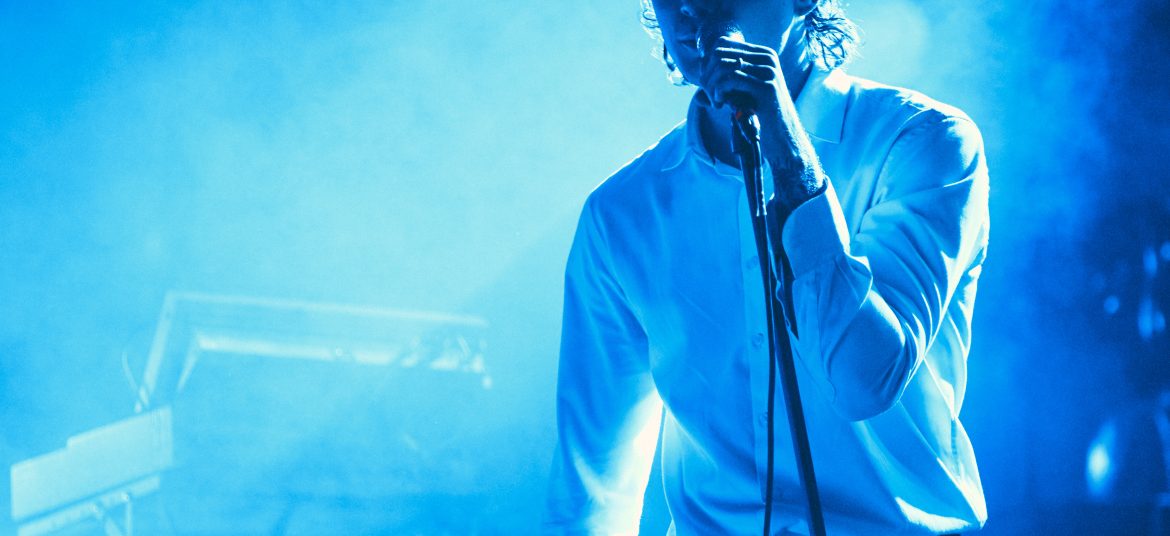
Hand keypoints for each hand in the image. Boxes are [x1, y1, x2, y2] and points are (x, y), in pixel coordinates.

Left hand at [701, 36, 824, 214]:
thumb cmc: (762, 117)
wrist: (784, 139)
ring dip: (711, 85)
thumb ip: (726, 78)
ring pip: (723, 65)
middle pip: (720, 53)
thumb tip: (699, 72)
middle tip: (709, 95)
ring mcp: (769, 71)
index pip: (722, 44)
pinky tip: (720, 105)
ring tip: (715, 101)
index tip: (707, 85)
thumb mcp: (743, 92)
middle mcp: (768, 58)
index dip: (707, 64)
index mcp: (763, 54)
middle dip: (707, 74)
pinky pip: (731, 79)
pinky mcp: (767, 87)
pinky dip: (719, 91)